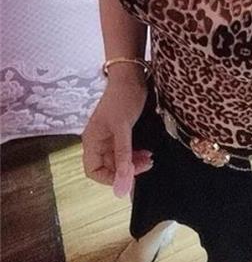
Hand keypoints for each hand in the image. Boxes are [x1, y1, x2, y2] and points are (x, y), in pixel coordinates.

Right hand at [81, 79, 153, 197]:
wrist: (131, 76)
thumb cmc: (123, 98)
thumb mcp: (123, 128)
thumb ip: (123, 155)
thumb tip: (122, 185)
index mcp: (92, 140)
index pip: (93, 170)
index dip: (109, 178)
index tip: (127, 178)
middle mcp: (99, 140)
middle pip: (109, 166)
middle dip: (126, 169)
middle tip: (147, 164)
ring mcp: (110, 136)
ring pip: (120, 159)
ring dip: (133, 162)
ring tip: (150, 159)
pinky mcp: (121, 131)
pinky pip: (127, 150)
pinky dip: (136, 153)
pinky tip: (147, 152)